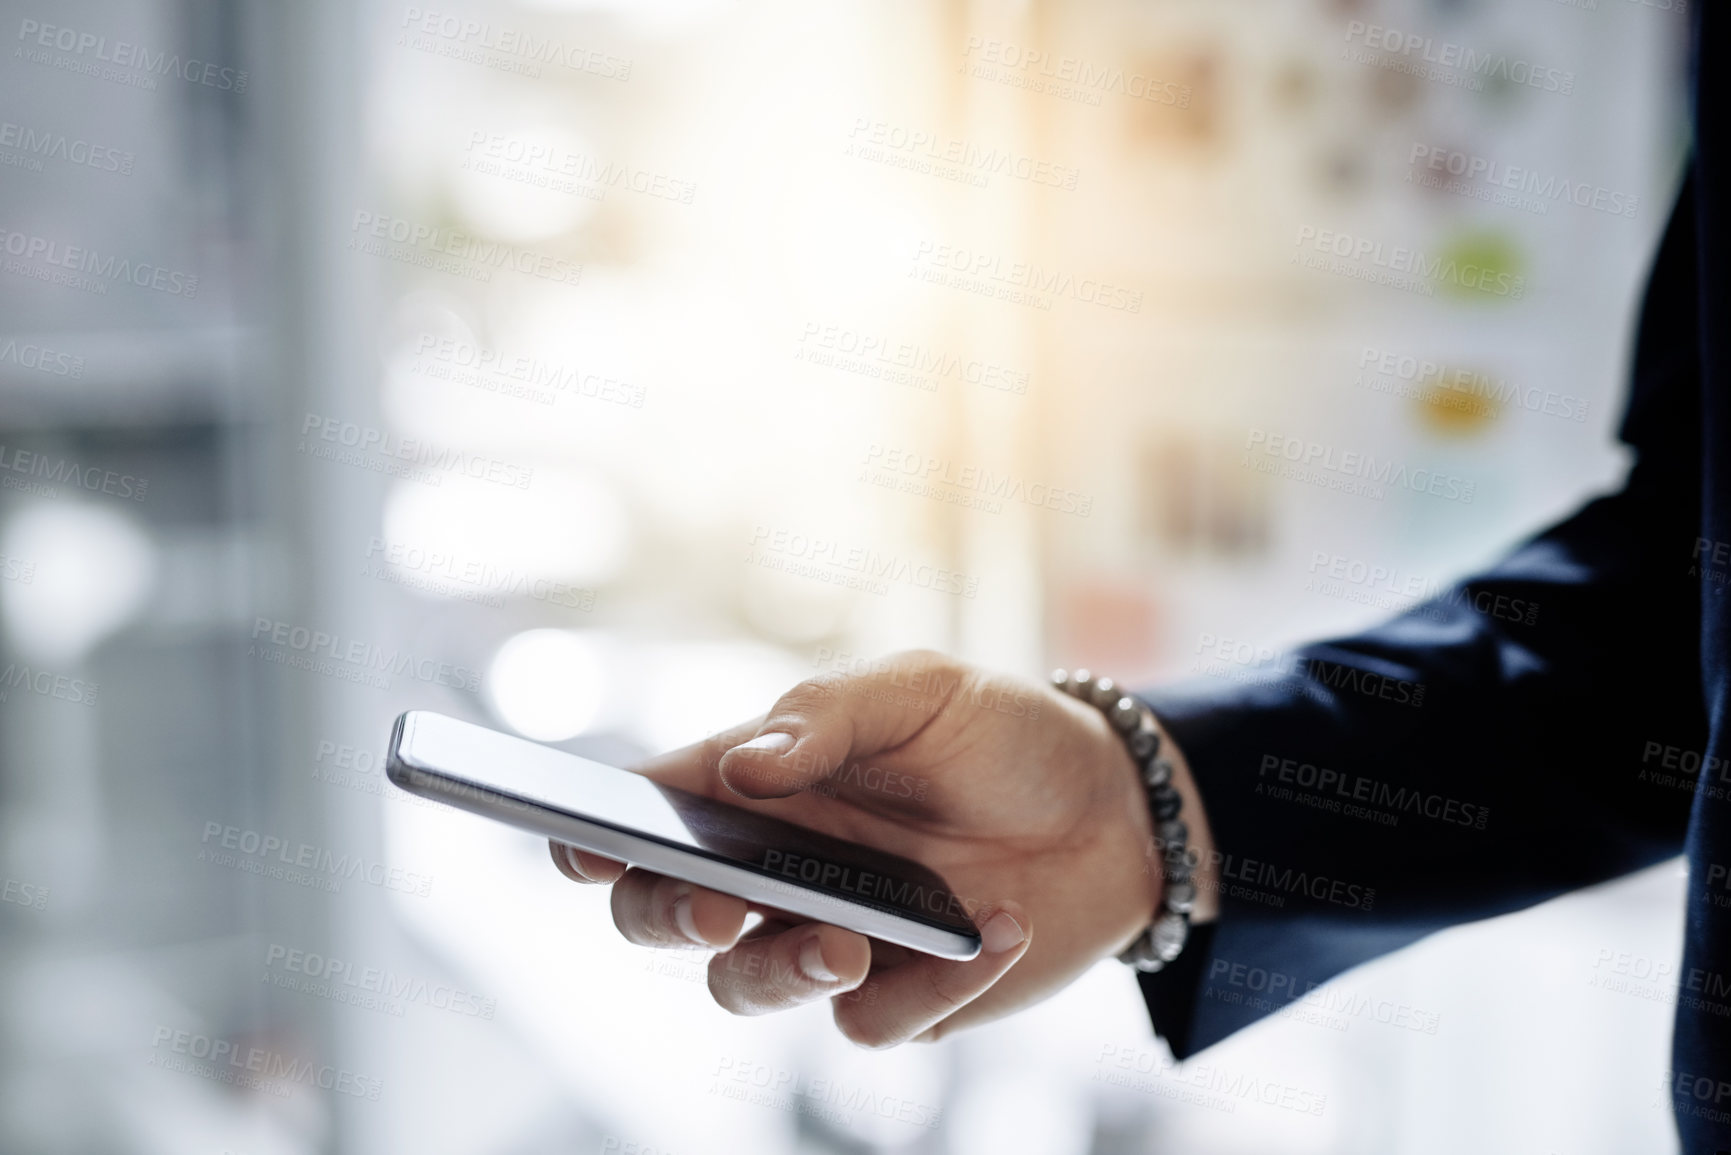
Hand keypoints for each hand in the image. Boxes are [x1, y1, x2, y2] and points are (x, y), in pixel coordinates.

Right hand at [549, 649, 1215, 1047]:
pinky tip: (998, 929)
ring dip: (782, 970)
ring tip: (849, 944)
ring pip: (745, 987)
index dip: (599, 835)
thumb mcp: (922, 691)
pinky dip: (934, 982)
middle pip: (669, 915)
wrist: (1118, 809)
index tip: (582, 849)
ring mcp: (834, 936)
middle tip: (718, 909)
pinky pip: (873, 1021)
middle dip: (671, 919)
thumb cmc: (1003, 734)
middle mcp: (780, 866)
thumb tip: (741, 770)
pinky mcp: (902, 999)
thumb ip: (828, 717)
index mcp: (763, 785)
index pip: (656, 813)